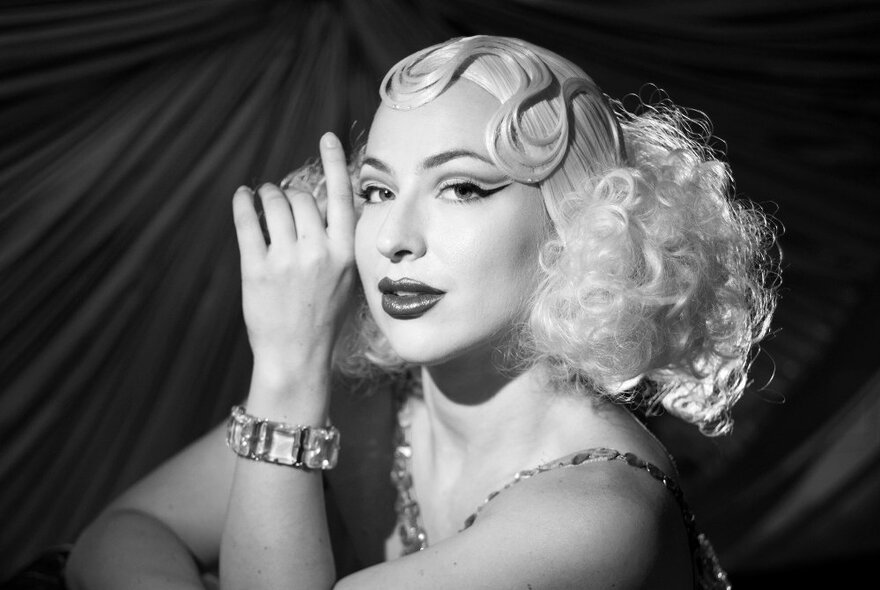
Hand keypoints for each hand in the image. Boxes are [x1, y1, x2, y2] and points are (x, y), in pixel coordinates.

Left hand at [231, 132, 355, 390]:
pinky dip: (242, 204)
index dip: (335, 162)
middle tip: (280, 199)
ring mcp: (286, 260)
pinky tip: (242, 198)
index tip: (326, 137)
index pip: (343, 197)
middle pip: (302, 197)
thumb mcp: (346, 280)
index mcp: (345, 254)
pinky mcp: (256, 269)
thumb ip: (338, 243)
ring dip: (266, 194)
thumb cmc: (324, 318)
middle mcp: (318, 252)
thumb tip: (322, 205)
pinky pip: (247, 222)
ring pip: (275, 203)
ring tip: (262, 198)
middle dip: (289, 192)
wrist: (296, 356)